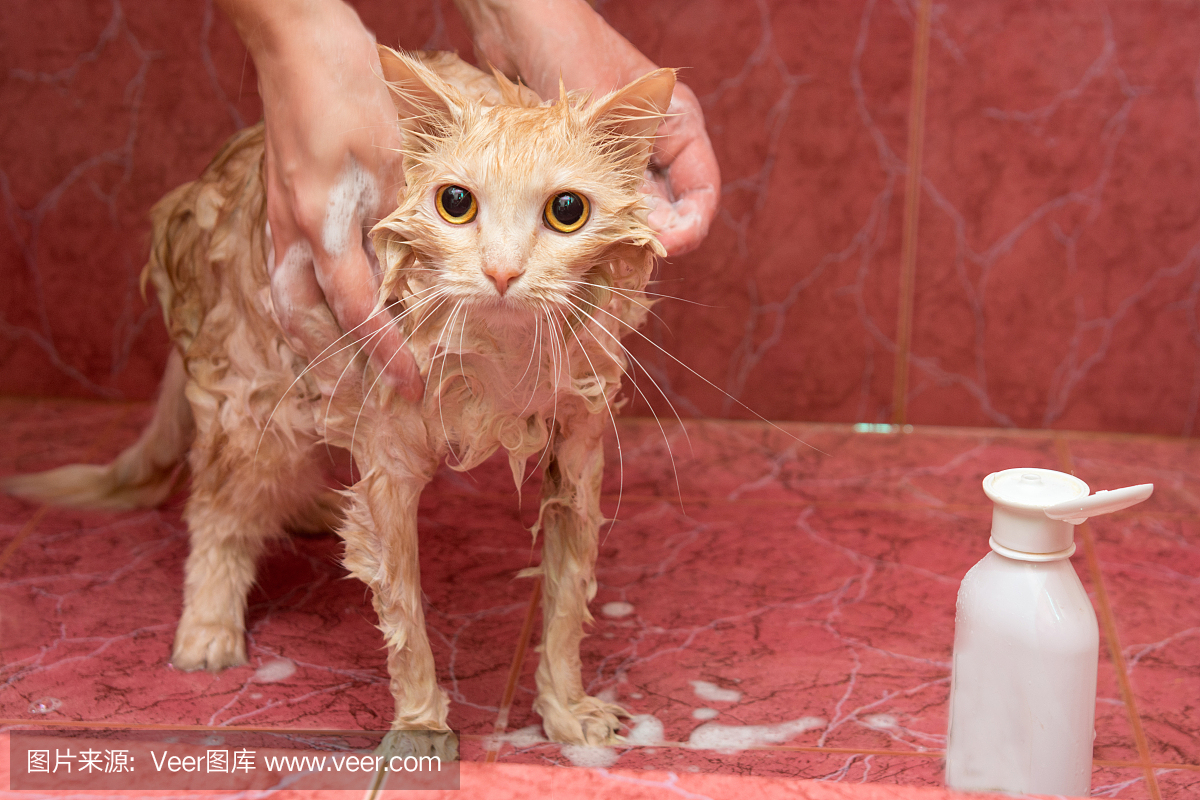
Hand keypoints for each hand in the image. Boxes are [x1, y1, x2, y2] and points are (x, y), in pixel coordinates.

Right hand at [219, 0, 422, 400]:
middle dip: (332, 360)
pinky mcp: (280, 198)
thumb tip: (407, 269)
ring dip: (312, 333)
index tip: (410, 386)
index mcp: (322, 227)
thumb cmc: (347, 92)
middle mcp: (292, 230)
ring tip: (338, 359)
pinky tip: (327, 297)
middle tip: (361, 391)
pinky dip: (305, 296)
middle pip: (303, 318)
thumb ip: (395, 220)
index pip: (359, 311)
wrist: (295, 41)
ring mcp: (280, 215)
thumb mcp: (389, 159)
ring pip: (286, 294)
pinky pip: (286, 266)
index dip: (386, 352)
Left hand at [454, 0, 719, 255]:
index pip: (701, 193)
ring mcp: (621, 156)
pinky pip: (598, 208)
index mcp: (677, 123)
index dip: (687, 228)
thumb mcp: (601, 105)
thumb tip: (651, 224)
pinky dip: (591, 229)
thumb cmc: (563, 44)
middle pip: (669, 212)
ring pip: (633, 214)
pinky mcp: (585, 165)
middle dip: (650, 241)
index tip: (661, 248)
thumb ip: (625, 161)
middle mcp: (655, 144)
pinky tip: (574, 248)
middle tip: (624, 268)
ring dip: (619, 241)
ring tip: (599, 266)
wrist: (513, 19)